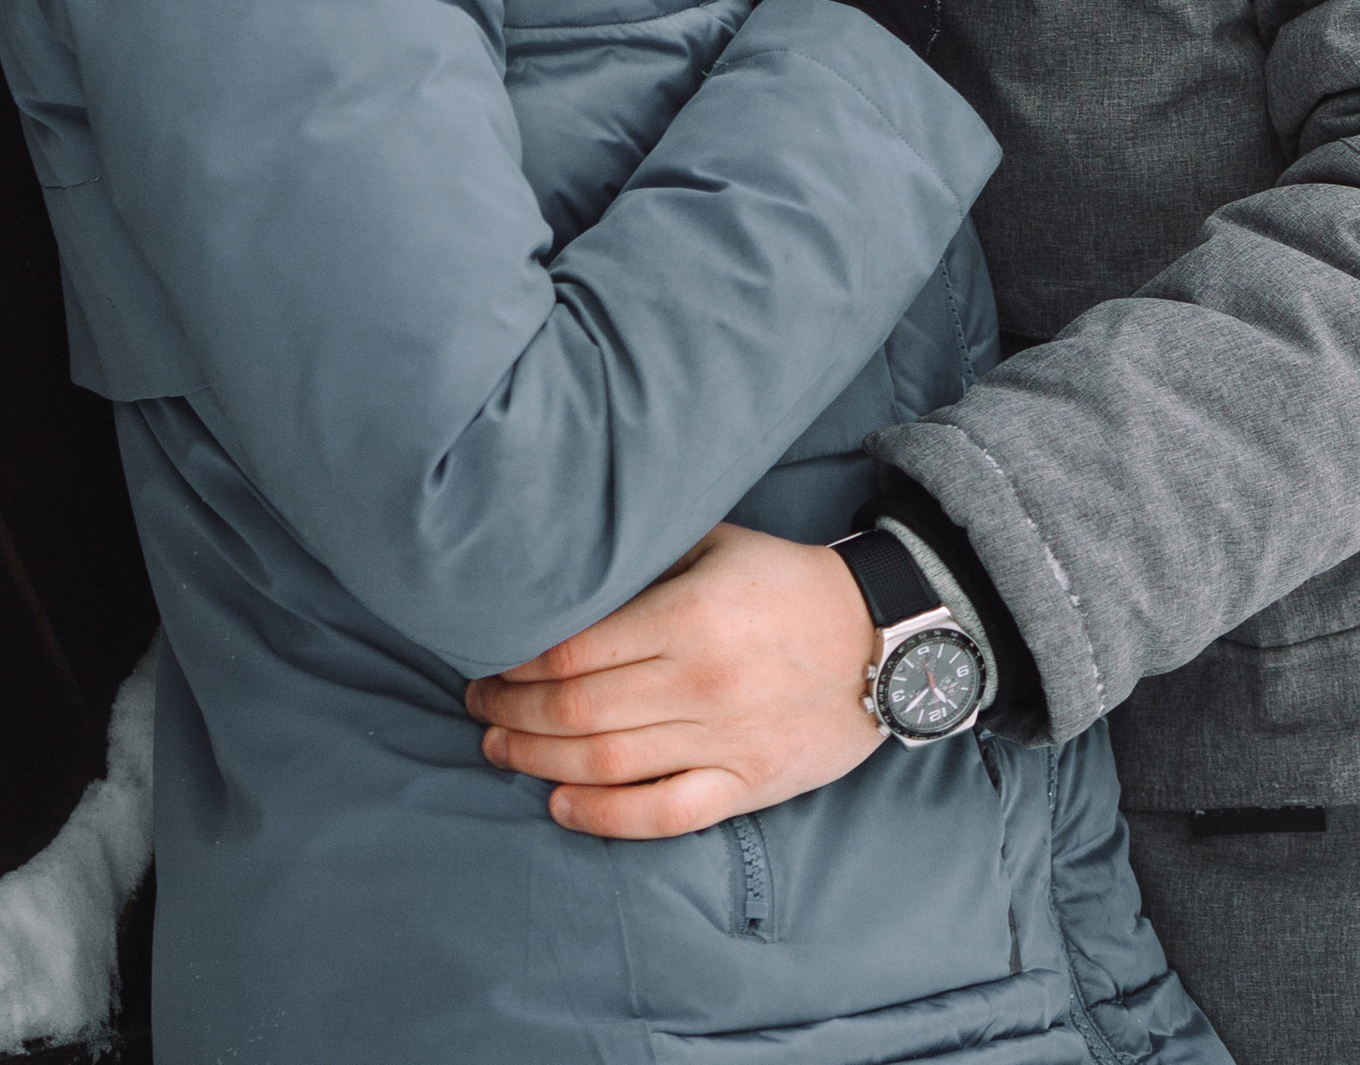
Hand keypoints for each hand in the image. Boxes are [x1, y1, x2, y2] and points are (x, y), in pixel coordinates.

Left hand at [464, 522, 881, 836]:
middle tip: (477, 705)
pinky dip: (604, 816)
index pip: (575, 649)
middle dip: (512, 711)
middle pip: (579, 711)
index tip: (486, 656)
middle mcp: (701, 681)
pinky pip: (664, 813)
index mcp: (689, 614)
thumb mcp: (719, 543)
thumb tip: (570, 565)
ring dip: (538, 761)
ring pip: (609, 764)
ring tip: (497, 748)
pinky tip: (561, 804)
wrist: (882, 639)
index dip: (517, 660)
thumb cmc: (787, 583)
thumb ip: (648, 558)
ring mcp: (724, 740)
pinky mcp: (747, 784)